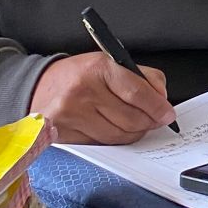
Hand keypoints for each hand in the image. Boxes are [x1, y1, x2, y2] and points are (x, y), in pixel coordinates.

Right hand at [30, 53, 174, 144]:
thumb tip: (162, 101)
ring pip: (118, 136)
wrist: (39, 86)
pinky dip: (113, 140)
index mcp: (99, 69)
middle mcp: (83, 92)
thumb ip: (144, 79)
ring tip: (134, 125)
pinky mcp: (63, 134)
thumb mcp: (112, 64)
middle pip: (131, 119)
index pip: (138, 94)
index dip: (158, 108)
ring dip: (133, 134)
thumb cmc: (81, 75)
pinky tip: (112, 128)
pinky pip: (101, 144)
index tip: (167, 115)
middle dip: (149, 123)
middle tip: (154, 121)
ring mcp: (71, 115)